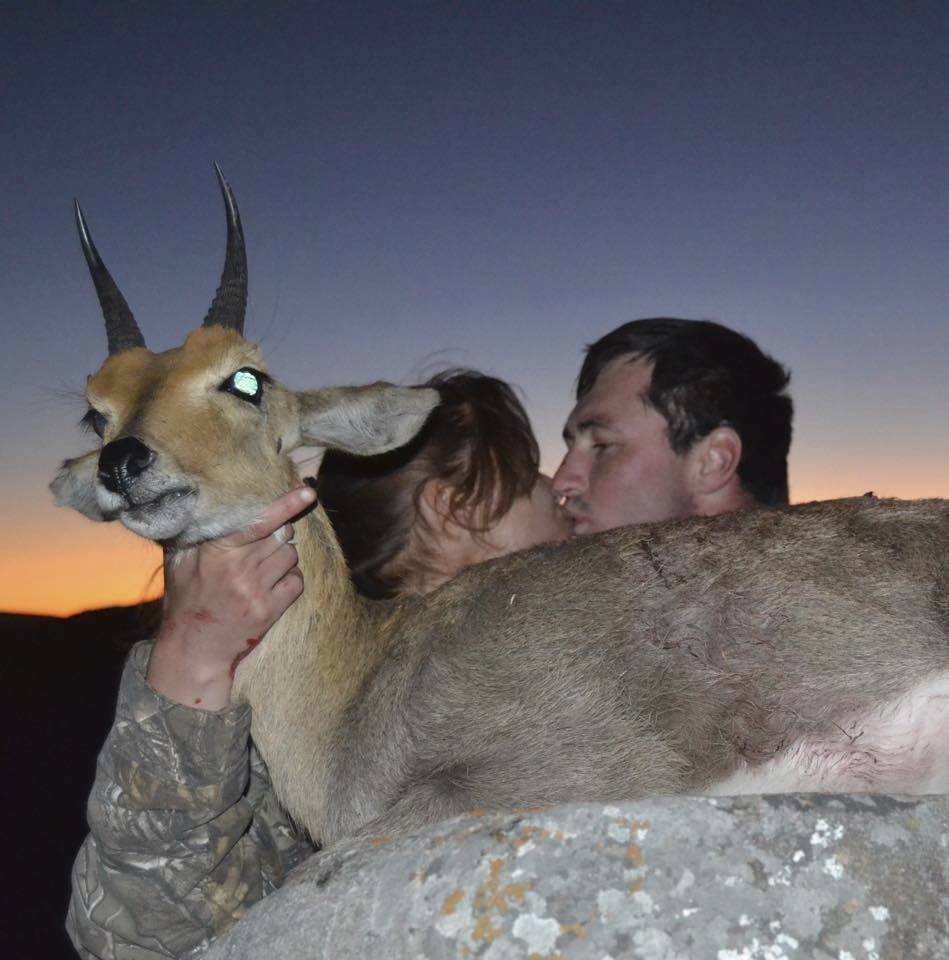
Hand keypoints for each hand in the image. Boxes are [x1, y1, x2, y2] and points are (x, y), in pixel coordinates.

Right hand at [146, 486, 315, 709]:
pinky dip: (290, 580)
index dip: (285, 505)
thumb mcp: (180, 563)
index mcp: (216, 551)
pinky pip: (296, 582)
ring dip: (283, 558)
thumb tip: (202, 502)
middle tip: (263, 545)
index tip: (307, 493)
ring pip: (290, 556)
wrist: (193, 649)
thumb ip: (196, 535)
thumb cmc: (186, 600)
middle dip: (278, 535)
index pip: (258, 521)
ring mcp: (255, 590)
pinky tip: (273, 586)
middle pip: (280, 536)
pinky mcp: (269, 610)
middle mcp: (238, 568)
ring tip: (263, 569)